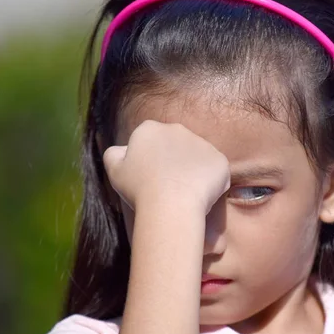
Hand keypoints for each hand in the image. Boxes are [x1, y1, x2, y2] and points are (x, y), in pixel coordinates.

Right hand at [103, 120, 230, 213]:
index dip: (151, 160)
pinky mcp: (220, 159)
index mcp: (150, 129)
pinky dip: (210, 183)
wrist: (171, 204)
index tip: (149, 178)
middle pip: (176, 145)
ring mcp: (201, 143)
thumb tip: (123, 149)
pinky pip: (215, 171)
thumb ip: (114, 154)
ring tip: (185, 193)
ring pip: (197, 158)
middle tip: (168, 186)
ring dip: (192, 171)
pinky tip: (200, 196)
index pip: (150, 141)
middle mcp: (177, 129)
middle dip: (174, 161)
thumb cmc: (140, 189)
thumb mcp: (114, 170)